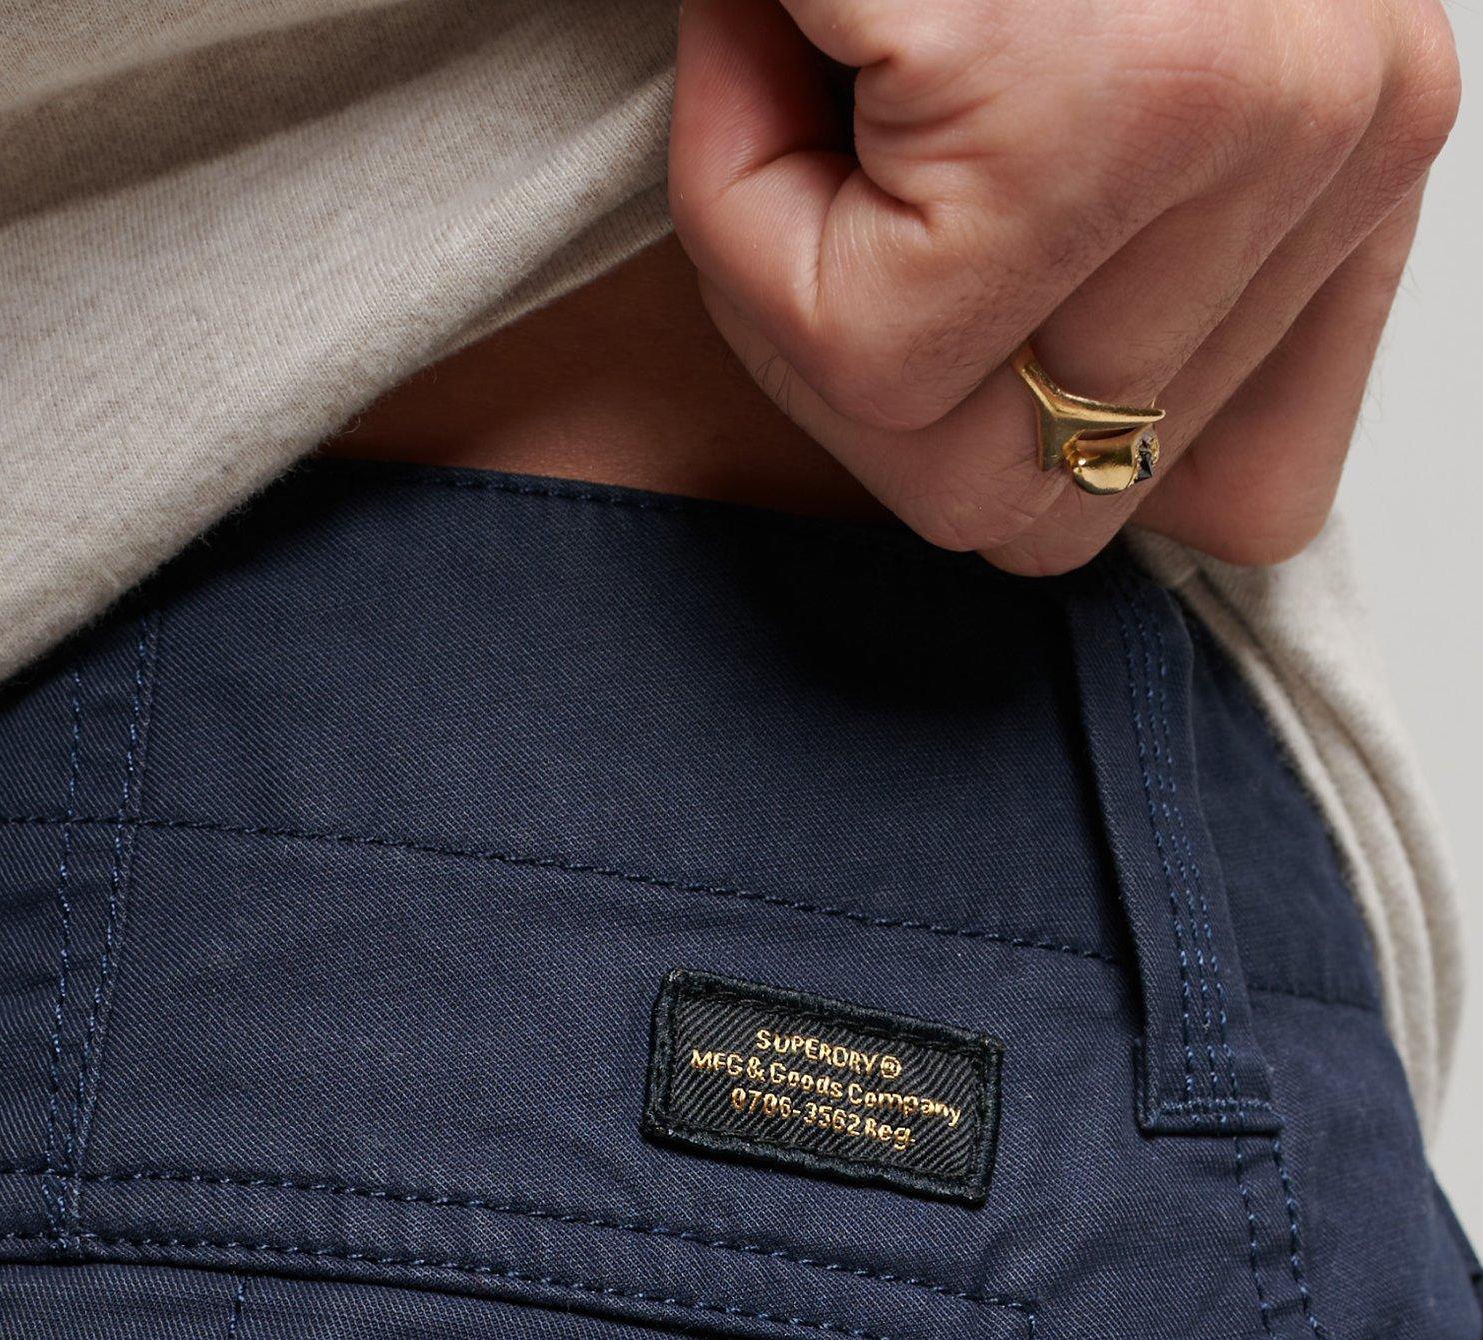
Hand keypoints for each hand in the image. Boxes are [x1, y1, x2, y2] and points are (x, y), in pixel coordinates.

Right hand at [668, 0, 1458, 572]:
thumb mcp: (1097, 104)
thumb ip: (1136, 290)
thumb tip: (1077, 478)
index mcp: (1366, 137)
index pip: (1239, 505)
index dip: (1041, 432)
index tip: (951, 253)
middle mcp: (1348, 132)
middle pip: (1063, 520)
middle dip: (894, 378)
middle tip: (850, 141)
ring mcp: (1241, 119)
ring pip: (952, 468)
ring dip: (809, 285)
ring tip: (825, 62)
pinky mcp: (1085, 104)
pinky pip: (859, 352)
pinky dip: (744, 217)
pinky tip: (778, 32)